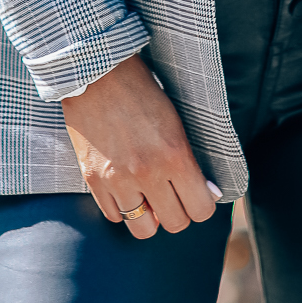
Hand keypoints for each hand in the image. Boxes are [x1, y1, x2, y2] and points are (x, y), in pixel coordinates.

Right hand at [62, 54, 221, 238]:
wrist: (96, 73)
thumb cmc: (142, 90)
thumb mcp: (175, 121)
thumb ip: (191, 161)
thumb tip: (209, 194)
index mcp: (174, 155)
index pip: (201, 209)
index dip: (202, 205)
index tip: (197, 196)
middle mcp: (147, 173)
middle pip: (175, 223)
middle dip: (178, 212)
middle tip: (173, 195)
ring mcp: (117, 180)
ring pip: (143, 229)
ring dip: (149, 215)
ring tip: (148, 195)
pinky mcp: (92, 180)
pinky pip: (114, 216)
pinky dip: (123, 207)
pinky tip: (125, 187)